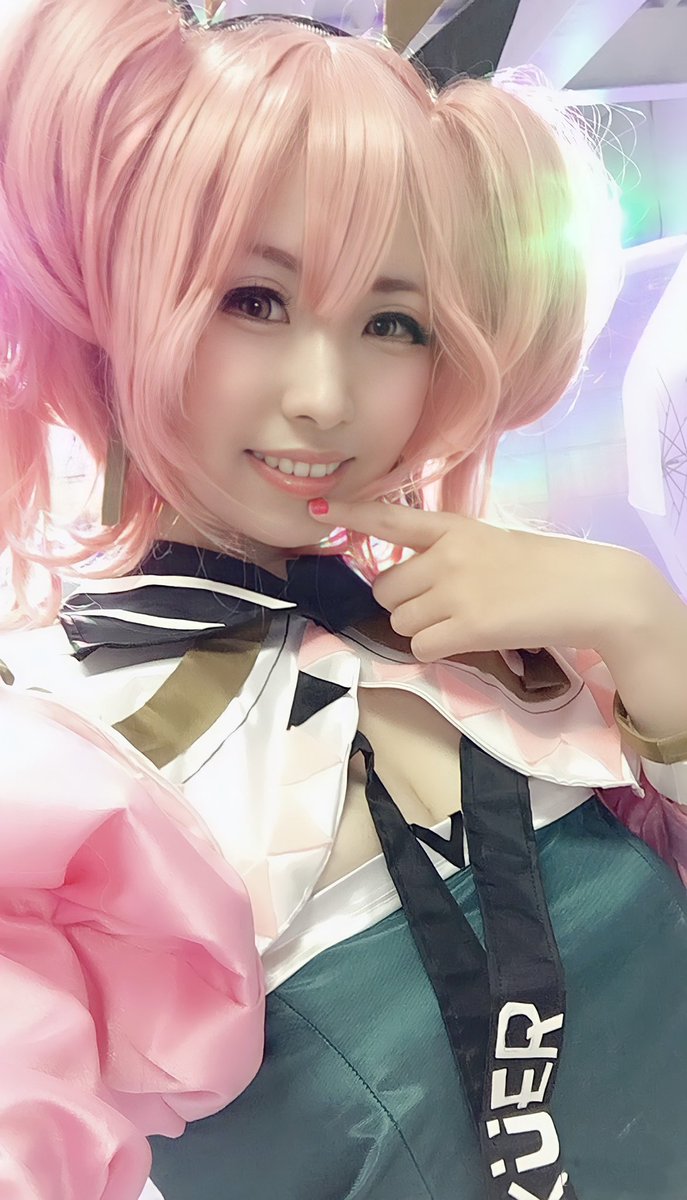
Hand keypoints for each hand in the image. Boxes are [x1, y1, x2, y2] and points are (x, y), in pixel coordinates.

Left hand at [308, 499, 645, 662]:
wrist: (590, 590)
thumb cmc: (545, 569)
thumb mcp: (492, 544)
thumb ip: (450, 555)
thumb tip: (413, 587)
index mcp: (454, 527)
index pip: (392, 517)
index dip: (352, 513)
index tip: (318, 509)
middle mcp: (447, 554)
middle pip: (386, 588)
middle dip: (403, 604)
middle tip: (440, 607)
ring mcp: (456, 589)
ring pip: (400, 620)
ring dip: (422, 628)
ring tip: (463, 622)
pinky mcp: (467, 625)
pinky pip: (420, 646)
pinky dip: (436, 650)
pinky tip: (468, 639)